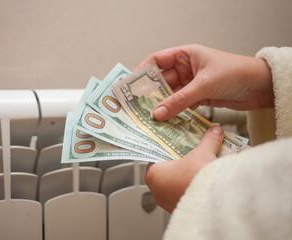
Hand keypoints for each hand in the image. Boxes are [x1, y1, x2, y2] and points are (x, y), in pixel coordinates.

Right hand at [135, 44, 273, 120]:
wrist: (261, 86)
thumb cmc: (236, 73)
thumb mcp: (204, 85)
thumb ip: (180, 100)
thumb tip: (158, 113)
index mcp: (186, 55)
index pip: (157, 60)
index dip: (142, 72)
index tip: (130, 86)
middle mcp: (186, 68)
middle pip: (161, 80)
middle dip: (150, 93)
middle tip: (137, 106)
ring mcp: (191, 83)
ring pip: (170, 94)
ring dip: (161, 105)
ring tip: (149, 116)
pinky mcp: (198, 97)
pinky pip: (180, 104)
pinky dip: (173, 111)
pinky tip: (165, 120)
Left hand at [145, 126, 223, 212]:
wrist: (215, 204)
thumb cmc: (198, 178)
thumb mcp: (202, 153)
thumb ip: (208, 140)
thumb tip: (215, 131)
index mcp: (153, 175)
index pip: (155, 157)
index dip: (166, 148)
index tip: (175, 143)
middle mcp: (156, 191)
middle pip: (165, 171)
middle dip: (178, 162)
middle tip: (188, 152)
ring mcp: (167, 203)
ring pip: (173, 185)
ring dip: (184, 176)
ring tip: (197, 166)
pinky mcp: (180, 211)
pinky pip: (182, 196)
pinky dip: (189, 188)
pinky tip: (200, 181)